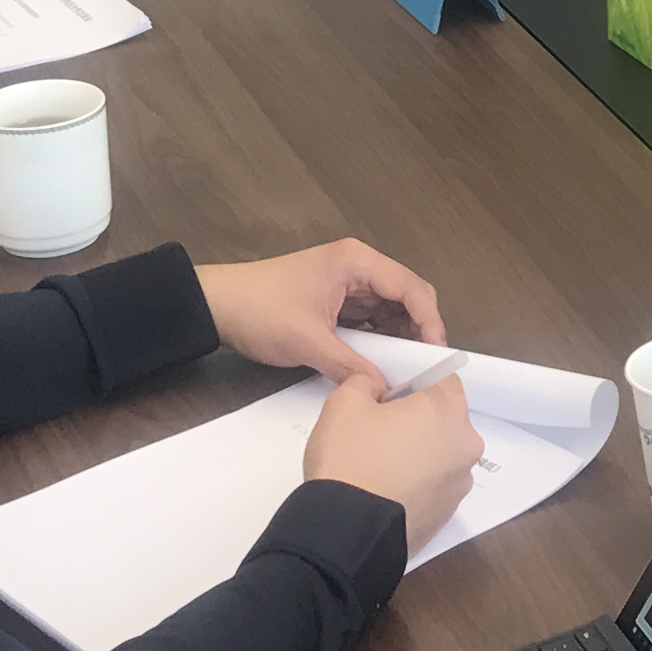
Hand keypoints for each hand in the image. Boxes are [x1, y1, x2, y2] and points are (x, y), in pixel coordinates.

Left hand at [196, 240, 442, 392]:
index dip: (430, 322)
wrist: (215, 306)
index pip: (411, 288)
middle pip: (406, 294)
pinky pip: (371, 316)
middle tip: (425, 366)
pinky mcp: (336, 297)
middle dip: (419, 329)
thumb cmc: (259, 311)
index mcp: (356, 262)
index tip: (436, 355)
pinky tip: (382, 361)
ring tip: (406, 368)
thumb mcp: (307, 342)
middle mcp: (357, 265)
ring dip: (400, 335)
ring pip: (390, 308)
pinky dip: (380, 337)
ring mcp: (347, 281)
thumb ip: (350, 365)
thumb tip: (384, 388)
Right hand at [304, 373, 483, 552]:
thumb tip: (378, 388)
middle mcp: (465, 444)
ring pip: (439, 453)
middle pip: (443, 418)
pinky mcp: (447, 514)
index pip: (442, 377)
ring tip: (378, 463)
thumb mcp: (345, 403)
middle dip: (415, 418)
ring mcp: (460, 483)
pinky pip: (433, 486)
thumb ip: (365, 381)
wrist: (349, 532)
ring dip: (417, 452)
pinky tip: (385, 488)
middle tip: (377, 427)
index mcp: (448, 409)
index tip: (389, 392)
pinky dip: (415, 482)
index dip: (414, 380)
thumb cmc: (351, 458)